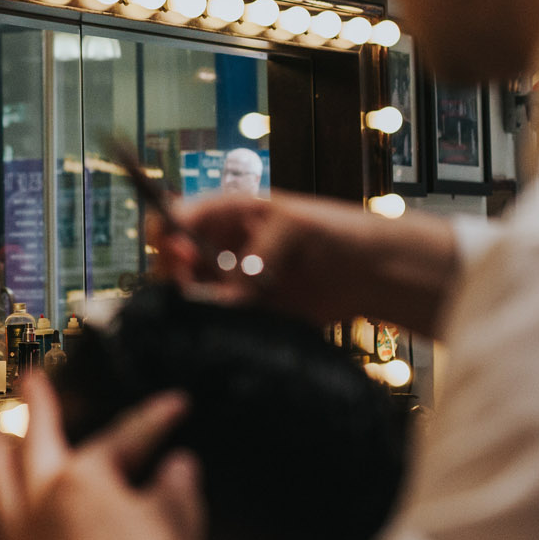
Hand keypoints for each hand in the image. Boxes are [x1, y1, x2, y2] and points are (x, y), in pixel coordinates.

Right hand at [159, 191, 460, 335]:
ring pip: (192, 294)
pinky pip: (219, 320)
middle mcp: (220, 247)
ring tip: (221, 309)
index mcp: (226, 214)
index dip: (168, 234)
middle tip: (195, 288)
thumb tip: (230, 294)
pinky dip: (218, 325)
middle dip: (177, 274)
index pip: (177, 217)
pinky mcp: (246, 312)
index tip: (181, 252)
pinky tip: (232, 325)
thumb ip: (259, 253)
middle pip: (175, 261)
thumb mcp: (294, 225)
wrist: (369, 271)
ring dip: (196, 304)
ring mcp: (231, 282)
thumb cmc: (334, 230)